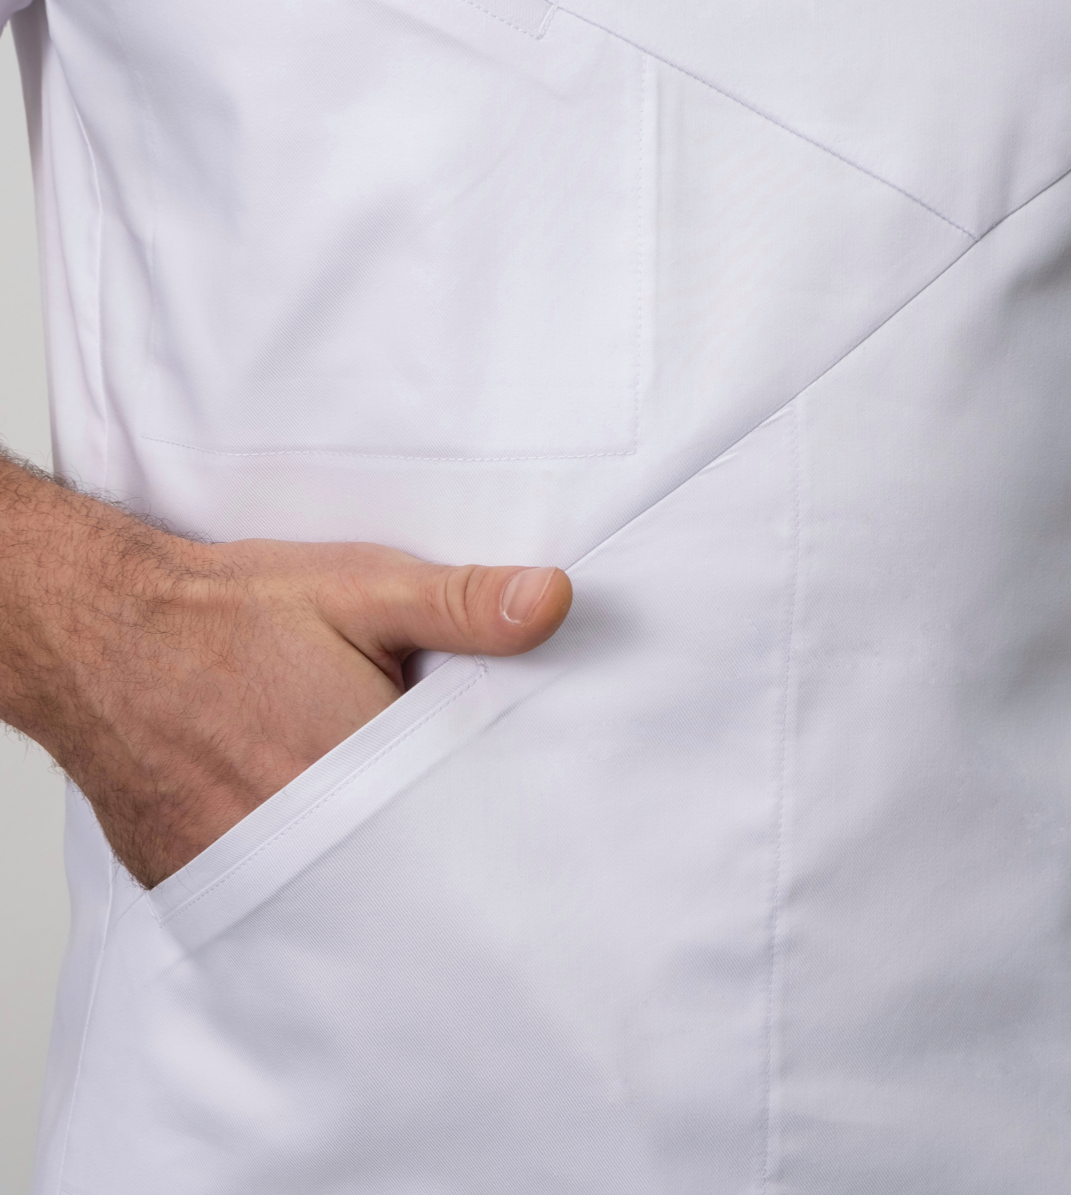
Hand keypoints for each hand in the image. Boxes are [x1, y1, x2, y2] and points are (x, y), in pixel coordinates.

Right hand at [0, 456, 570, 887]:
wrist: (101, 632)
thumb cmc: (231, 612)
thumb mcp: (362, 588)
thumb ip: (461, 603)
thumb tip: (551, 601)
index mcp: (356, 771)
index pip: (460, 825)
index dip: (493, 816)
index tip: (526, 816)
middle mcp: (298, 838)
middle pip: (404, 871)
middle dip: (436, 847)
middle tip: (458, 819)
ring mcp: (241, 869)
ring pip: (342, 895)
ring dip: (373, 868)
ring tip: (385, 820)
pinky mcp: (201, 881)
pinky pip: (279, 900)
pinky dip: (309, 877)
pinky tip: (321, 833)